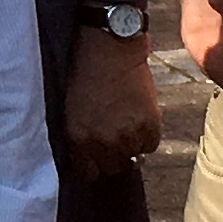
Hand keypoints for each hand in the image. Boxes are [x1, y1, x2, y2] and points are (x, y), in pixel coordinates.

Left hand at [60, 25, 164, 165]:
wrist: (109, 48)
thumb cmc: (85, 74)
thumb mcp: (71, 111)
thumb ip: (81, 138)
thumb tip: (92, 159)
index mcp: (79, 139)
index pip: (89, 173)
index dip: (94, 164)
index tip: (98, 157)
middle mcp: (103, 143)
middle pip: (113, 168)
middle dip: (113, 156)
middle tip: (115, 136)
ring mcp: (128, 136)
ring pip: (134, 157)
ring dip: (131, 144)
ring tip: (127, 121)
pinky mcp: (150, 126)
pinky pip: (151, 144)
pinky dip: (147, 134)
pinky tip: (139, 115)